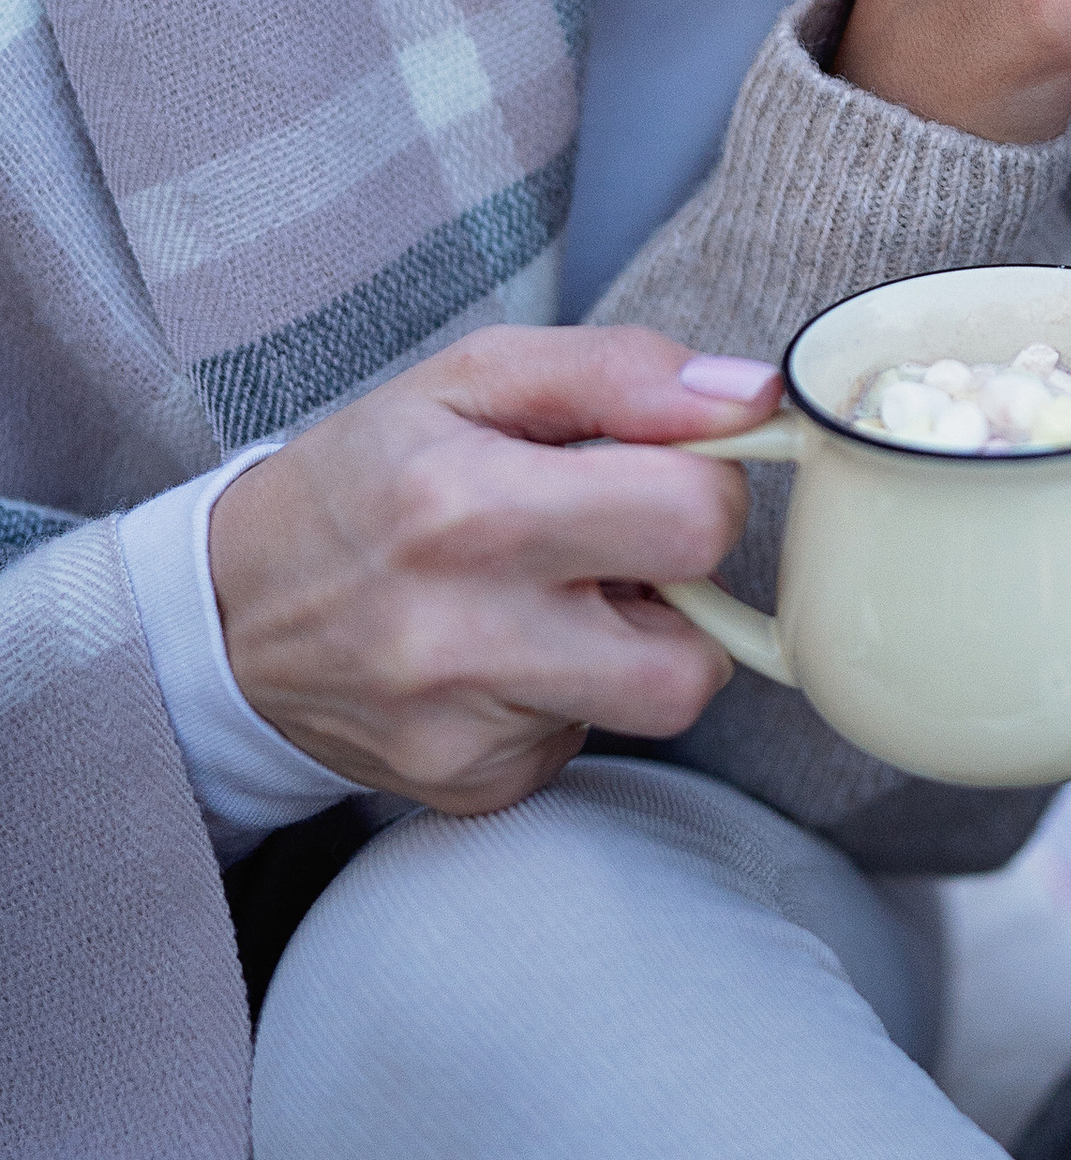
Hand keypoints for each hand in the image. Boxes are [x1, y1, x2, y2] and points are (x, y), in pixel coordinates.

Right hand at [207, 329, 777, 812]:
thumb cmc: (367, 478)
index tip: (663, 474)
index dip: (706, 489)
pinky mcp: (472, 786)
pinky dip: (572, 696)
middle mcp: (463, 635)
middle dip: (685, 594)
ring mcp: (466, 729)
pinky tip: (506, 656)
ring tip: (560, 601)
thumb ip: (621, 373)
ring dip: (637, 649)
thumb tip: (750, 396)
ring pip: (653, 704)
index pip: (695, 522)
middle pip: (696, 657)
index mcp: (470, 508)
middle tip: (620, 552)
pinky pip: (589, 743)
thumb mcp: (471, 380)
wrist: (232, 613)